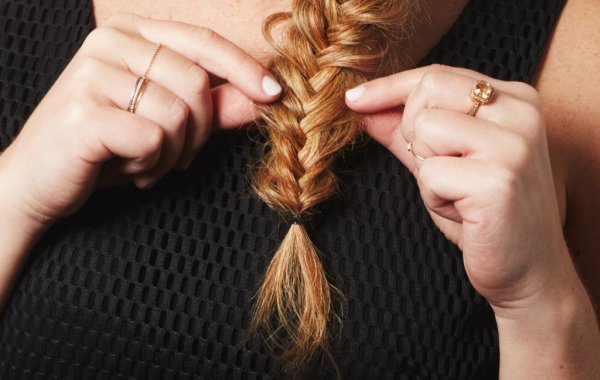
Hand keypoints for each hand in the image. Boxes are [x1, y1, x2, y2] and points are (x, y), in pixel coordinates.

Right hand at [0, 13, 280, 229]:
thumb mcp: (166, 122)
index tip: (274, 93)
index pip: (202, 42)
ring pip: (178, 114)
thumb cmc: (107, 147)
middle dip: (199, 132)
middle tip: (177, 154)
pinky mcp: (84, 112)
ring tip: (148, 162)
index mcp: (130, 33)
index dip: (243, 68)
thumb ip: (214, 106)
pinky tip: (129, 169)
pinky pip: (153, 139)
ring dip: (174, 153)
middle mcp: (108, 43)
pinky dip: (152, 165)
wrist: (38, 180)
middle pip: (196, 82)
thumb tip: (263, 96)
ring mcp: (92, 73)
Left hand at [345, 64, 571, 311]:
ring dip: (426, 170)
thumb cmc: (484, 214)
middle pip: (429, 90)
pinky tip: (464, 212)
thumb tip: (363, 108)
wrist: (528, 269)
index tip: (353, 99)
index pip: (437, 75)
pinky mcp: (498, 180)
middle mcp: (519, 112)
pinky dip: (435, 197)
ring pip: (425, 129)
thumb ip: (405, 132)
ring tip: (457, 193)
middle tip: (442, 170)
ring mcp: (513, 144)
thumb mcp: (442, 163)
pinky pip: (431, 173)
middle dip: (414, 133)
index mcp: (513, 100)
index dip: (390, 87)